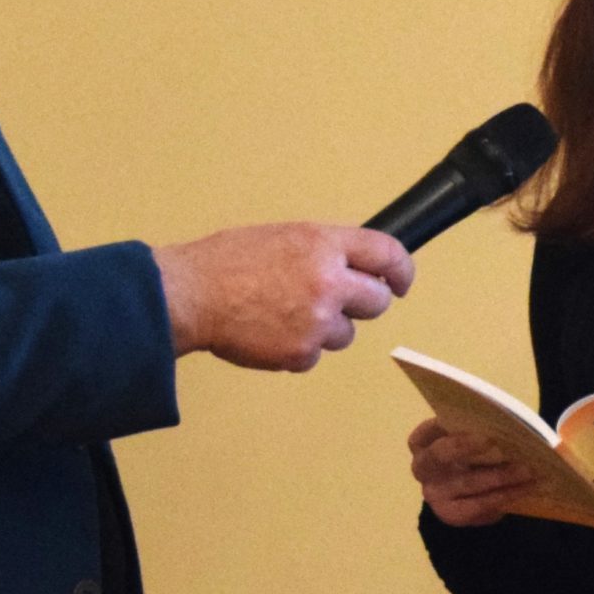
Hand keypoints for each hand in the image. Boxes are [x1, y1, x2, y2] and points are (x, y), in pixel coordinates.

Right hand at [154, 223, 415, 371]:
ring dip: (325, 328)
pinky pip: (314, 356)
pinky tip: (269, 332)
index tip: (401, 281)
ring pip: (345, 333)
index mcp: (324, 244)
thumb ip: (323, 250)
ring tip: (283, 314)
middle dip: (361, 303)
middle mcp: (329, 281)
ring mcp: (317, 321)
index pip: (387, 254)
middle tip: (333, 301)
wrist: (192, 295)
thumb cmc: (226, 262)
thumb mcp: (283, 237)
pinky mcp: (301, 353)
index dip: (401, 271)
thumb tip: (352, 265)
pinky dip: (297, 349)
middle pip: (377, 301)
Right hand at [408, 419, 537, 526]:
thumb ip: (478, 428)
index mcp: (422, 440)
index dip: (445, 423)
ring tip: (528, 469)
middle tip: (496, 441)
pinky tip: (524, 489)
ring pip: (468, 482)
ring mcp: (433, 493)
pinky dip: (504, 496)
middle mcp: (422, 467)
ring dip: (500, 475)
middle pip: (440, 454)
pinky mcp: (450, 514)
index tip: (469, 416)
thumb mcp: (470, 436)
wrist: (473, 488)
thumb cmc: (474, 452)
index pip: (427, 429)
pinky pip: (478, 506)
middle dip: (467, 446)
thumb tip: (506, 422)